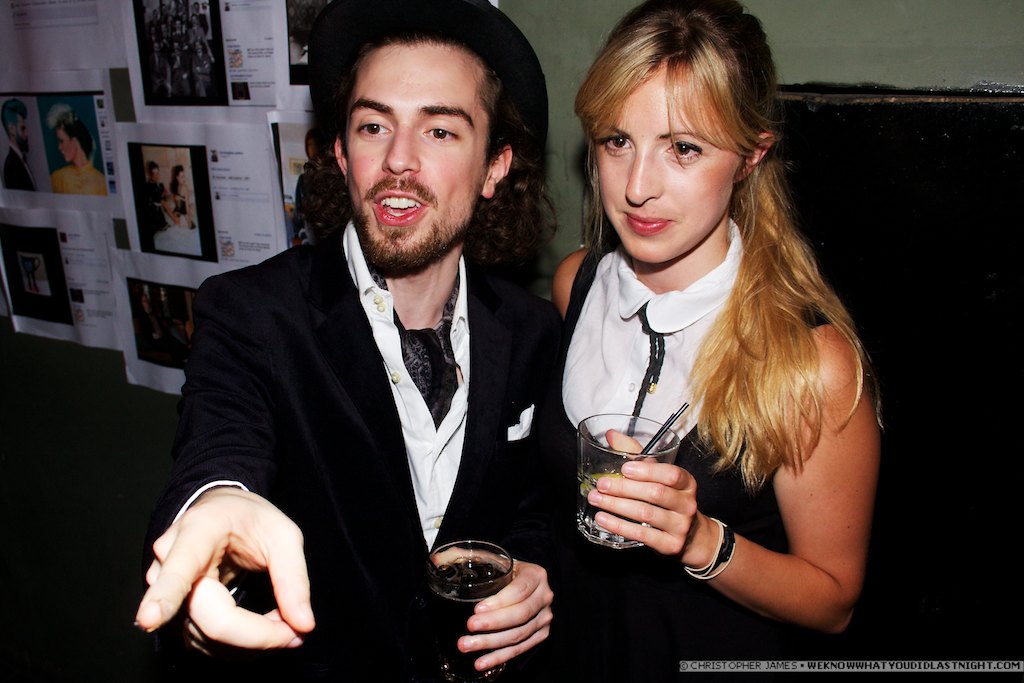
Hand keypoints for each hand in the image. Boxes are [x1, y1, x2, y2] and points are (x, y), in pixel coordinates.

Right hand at [135, 487, 315, 649]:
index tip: (149, 619)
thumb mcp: (284, 535)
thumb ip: (294, 578)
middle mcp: (170, 564)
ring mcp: (168, 594)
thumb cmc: (250, 519)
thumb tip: (303, 624)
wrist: (221, 513)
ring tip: (284, 621)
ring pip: (207, 638)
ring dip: (251, 642)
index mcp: (197, 533)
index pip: (178, 569)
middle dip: (256, 636)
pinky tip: (263, 629)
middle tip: (296, 633)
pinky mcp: (177, 614)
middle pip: (208, 619)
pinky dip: (240, 644)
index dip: (164, 596)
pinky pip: (206, 642)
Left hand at [458, 561, 552, 672]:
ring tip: (466, 646)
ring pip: (519, 635)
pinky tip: (481, 662)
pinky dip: (499, 657)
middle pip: (520, 614)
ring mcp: (544, 618)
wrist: (526, 581)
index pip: (519, 590)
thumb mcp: (493, 558)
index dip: (499, 602)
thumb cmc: (506, 570)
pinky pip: (520, 649)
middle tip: (469, 627)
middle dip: (493, 624)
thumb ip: (465, 557)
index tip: (477, 609)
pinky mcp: (541, 635)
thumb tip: (433, 560)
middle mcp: (544, 597)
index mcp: (535, 575)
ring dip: (491, 644)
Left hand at [588, 459, 703, 558]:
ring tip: (596, 499)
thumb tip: (611, 435)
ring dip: (616, 506)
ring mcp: (680, 526)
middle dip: (624, 487)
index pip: (671, 474)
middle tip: (601, 485)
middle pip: (655, 493)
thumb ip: (637, 454)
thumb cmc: (669, 499)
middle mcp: (687, 504)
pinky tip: (603, 519)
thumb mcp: (660, 476)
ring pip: (645, 513)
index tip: (624, 468)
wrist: (691, 536)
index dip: (647, 471)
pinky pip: (641, 534)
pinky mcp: (670, 545)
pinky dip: (619, 526)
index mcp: (686, 483)